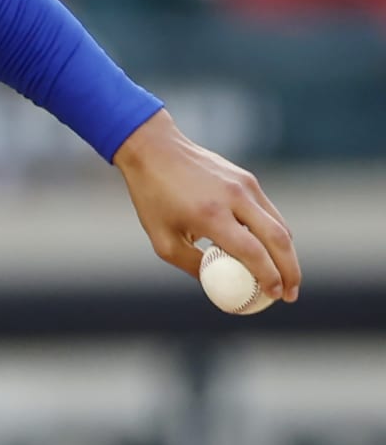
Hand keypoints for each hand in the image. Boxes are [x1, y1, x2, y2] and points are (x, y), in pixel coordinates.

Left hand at [113, 109, 299, 300]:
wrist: (154, 149)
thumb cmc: (153, 197)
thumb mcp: (163, 239)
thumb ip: (192, 264)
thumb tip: (218, 284)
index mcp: (210, 214)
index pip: (253, 252)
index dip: (269, 276)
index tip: (274, 296)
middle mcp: (234, 197)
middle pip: (278, 239)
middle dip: (291, 271)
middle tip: (290, 294)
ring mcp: (244, 185)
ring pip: (279, 224)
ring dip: (288, 254)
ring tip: (286, 277)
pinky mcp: (247, 178)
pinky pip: (268, 211)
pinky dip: (275, 234)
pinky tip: (271, 251)